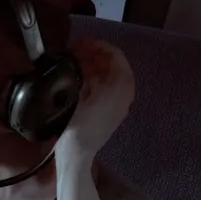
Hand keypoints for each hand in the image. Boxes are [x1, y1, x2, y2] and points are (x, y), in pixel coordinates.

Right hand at [56, 39, 135, 169]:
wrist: (77, 155)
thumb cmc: (77, 125)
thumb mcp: (78, 92)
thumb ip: (85, 70)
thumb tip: (83, 56)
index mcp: (121, 87)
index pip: (116, 56)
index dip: (98, 46)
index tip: (81, 44)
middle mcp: (125, 95)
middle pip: (114, 66)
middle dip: (96, 55)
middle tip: (75, 51)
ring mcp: (120, 105)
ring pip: (111, 77)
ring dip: (95, 66)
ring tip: (75, 62)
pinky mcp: (112, 113)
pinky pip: (107, 89)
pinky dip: (95, 80)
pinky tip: (79, 78)